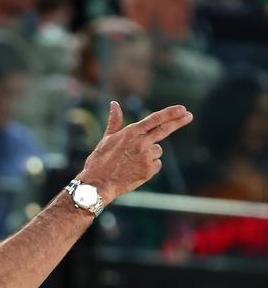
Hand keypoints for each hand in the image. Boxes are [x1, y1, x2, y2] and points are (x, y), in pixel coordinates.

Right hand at [77, 101, 192, 204]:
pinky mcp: (149, 170)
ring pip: (157, 150)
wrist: (98, 183)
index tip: (182, 109)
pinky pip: (156, 164)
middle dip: (179, 121)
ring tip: (132, 162)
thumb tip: (114, 103)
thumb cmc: (100, 161)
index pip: (155, 119)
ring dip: (150, 154)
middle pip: (165, 130)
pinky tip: (135, 170)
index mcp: (131, 132)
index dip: (170, 113)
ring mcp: (146, 156)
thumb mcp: (107, 138)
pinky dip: (149, 166)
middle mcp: (141, 142)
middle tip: (189, 115)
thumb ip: (115, 121)